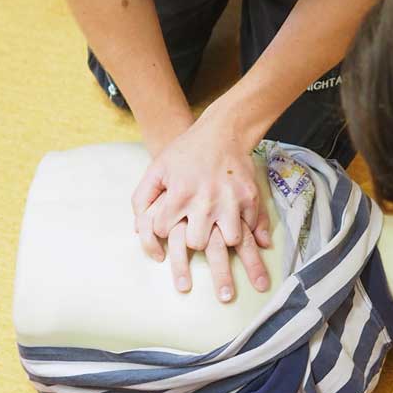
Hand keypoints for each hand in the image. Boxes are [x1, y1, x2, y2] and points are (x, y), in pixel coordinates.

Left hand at [131, 114, 272, 299]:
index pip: (161, 230)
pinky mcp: (249, 197)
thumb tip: (136, 231)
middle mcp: (204, 201)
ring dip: (227, 248)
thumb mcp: (156, 169)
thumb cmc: (184, 154)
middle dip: (195, 246)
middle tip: (200, 252)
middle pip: (197, 243)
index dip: (159, 236)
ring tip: (227, 261)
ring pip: (229, 241)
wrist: (221, 131)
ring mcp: (230, 200)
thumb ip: (142, 199)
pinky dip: (253, 237)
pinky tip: (255, 248)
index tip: (163, 240)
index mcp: (178, 195)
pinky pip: (252, 226)